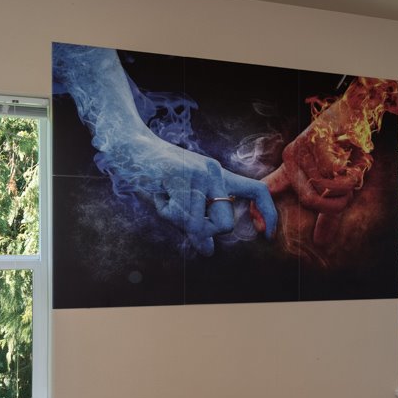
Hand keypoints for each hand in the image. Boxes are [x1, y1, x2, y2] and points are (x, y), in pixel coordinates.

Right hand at [117, 135, 278, 255]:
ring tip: (163, 197)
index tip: (268, 236)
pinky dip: (164, 211)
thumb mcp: (181, 200)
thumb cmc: (153, 177)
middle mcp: (214, 172)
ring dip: (175, 220)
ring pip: (196, 224)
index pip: (257, 191)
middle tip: (183, 220)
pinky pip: (178, 215)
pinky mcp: (180, 175)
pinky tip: (156, 193)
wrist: (128, 147)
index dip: (269, 215)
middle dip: (204, 233)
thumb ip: (197, 223)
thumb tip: (209, 251)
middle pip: (225, 225)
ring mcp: (198, 173)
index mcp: (219, 176)